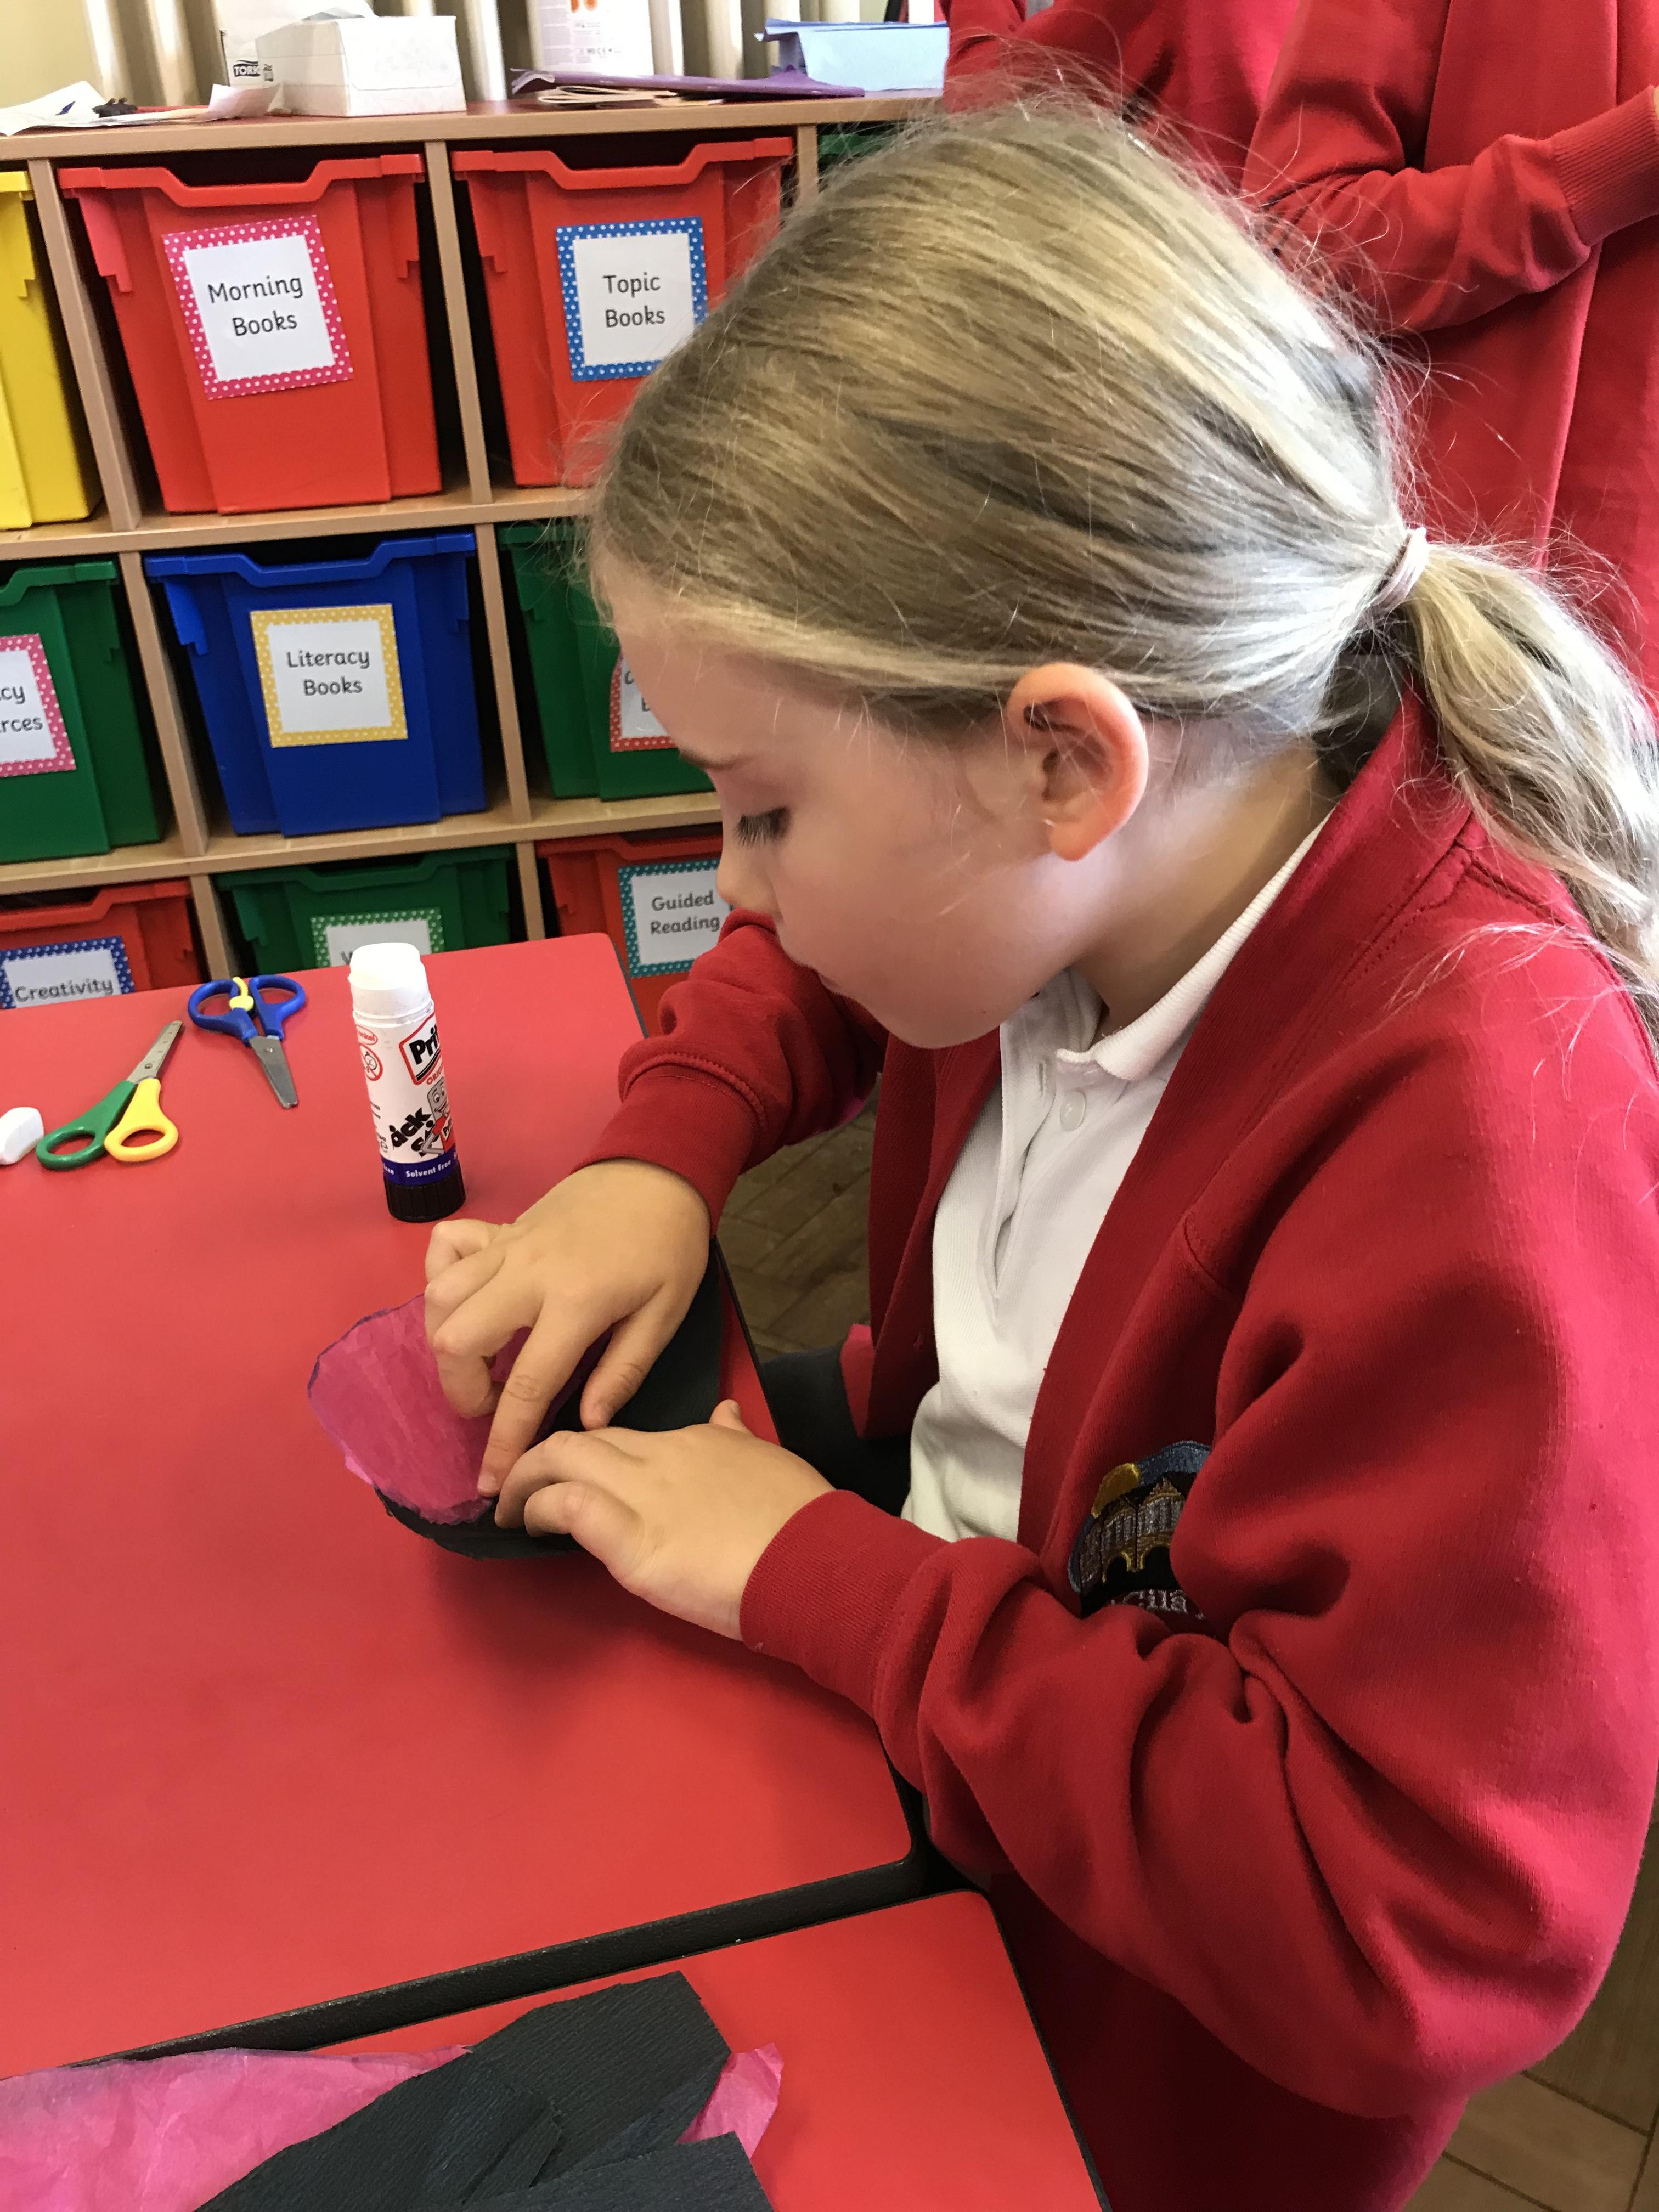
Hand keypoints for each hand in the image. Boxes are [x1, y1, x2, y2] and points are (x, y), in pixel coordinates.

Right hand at [424, 1160, 710, 1492]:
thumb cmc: (669, 1245)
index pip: (526, 1386)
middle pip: (457, 1340)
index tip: (493, 1483)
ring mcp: (507, 1245)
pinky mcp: (500, 1227)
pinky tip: (468, 1302)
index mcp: (574, 1301)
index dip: (504, 1441)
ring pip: (440, 1298)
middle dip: (461, 1390)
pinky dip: (442, 1279)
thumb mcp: (665, 1313)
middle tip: (493, 1403)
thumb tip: (588, 1422)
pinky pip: (445, 1249)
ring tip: (480, 1363)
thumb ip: (624, 1369)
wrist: (659, 1169)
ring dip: (447, 1342)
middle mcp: (527, 1273)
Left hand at [493, 1400, 831, 1638]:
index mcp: (693, 1440)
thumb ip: (736, 1436)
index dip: (590, 1456)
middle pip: (579, 1439)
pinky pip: (569, 1505)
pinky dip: (538, 1509)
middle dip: (538, 1459)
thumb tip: (723, 1411)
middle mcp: (659, 1457)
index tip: (574, 1478)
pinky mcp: (632, 1540)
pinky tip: (528, 1527)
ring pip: (561, 1460)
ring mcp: (643, 1495)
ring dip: (524, 1482)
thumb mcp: (769, 1459)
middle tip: (517, 1490)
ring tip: (508, 1510)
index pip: (622, 1436)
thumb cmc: (799, 1518)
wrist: (815, 1560)